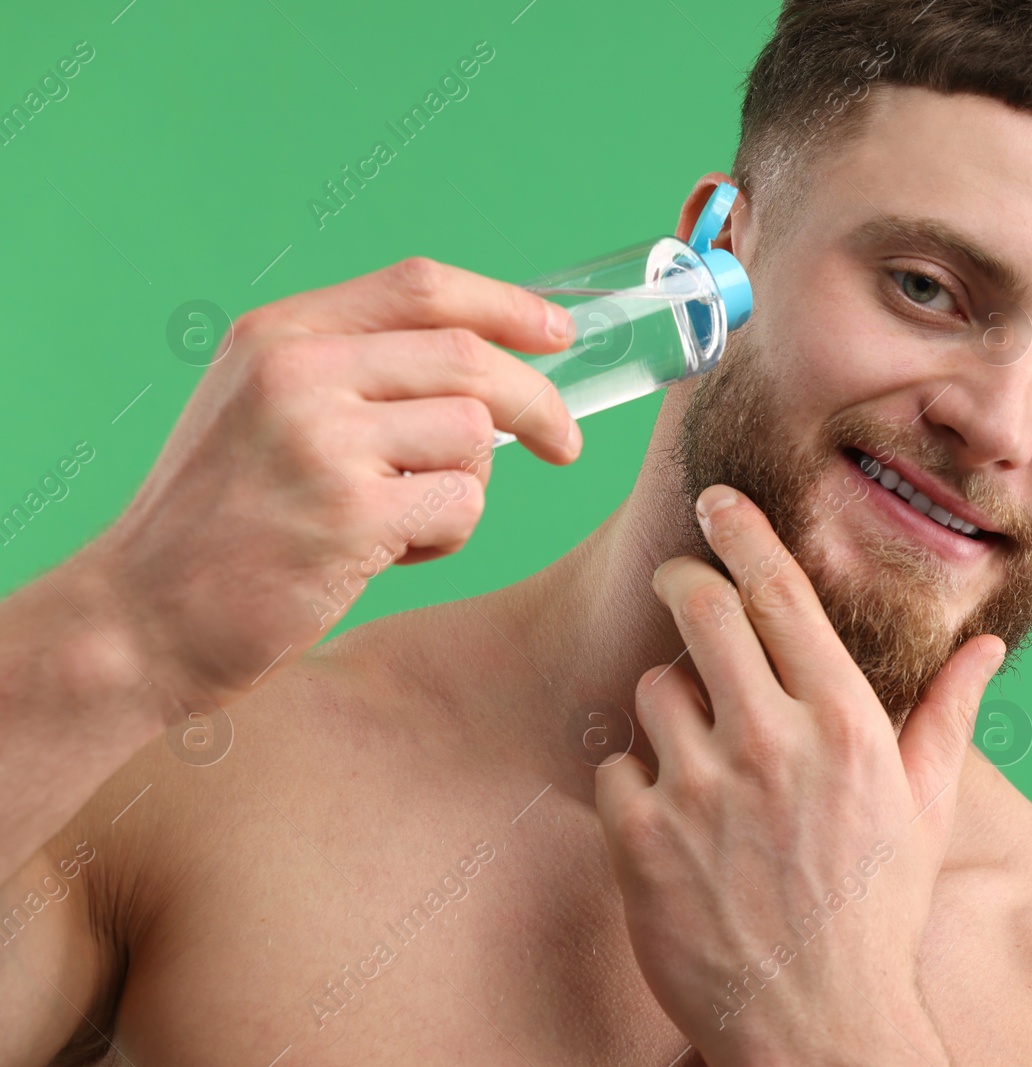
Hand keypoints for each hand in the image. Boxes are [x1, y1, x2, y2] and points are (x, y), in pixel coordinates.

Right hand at [82, 256, 577, 715]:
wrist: (142, 617)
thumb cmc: (223, 519)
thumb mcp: (263, 407)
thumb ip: (357, 369)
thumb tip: (488, 358)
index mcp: (279, 333)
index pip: (421, 286)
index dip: (507, 304)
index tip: (558, 332)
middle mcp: (297, 372)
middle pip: (468, 358)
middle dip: (537, 402)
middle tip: (563, 443)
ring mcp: (322, 443)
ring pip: (473, 438)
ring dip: (467, 488)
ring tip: (405, 520)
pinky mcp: (350, 517)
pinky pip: (460, 507)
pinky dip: (445, 537)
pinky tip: (385, 554)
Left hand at [594, 483, 1004, 1066]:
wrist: (817, 1024)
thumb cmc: (876, 908)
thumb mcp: (926, 807)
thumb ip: (948, 712)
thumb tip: (991, 643)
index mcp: (844, 725)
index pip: (780, 594)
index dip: (742, 534)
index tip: (715, 503)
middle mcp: (772, 744)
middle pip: (701, 611)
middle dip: (685, 583)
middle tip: (682, 586)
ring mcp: (700, 791)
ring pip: (653, 689)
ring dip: (670, 707)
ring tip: (704, 758)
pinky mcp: (640, 840)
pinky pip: (616, 765)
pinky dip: (636, 783)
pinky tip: (675, 823)